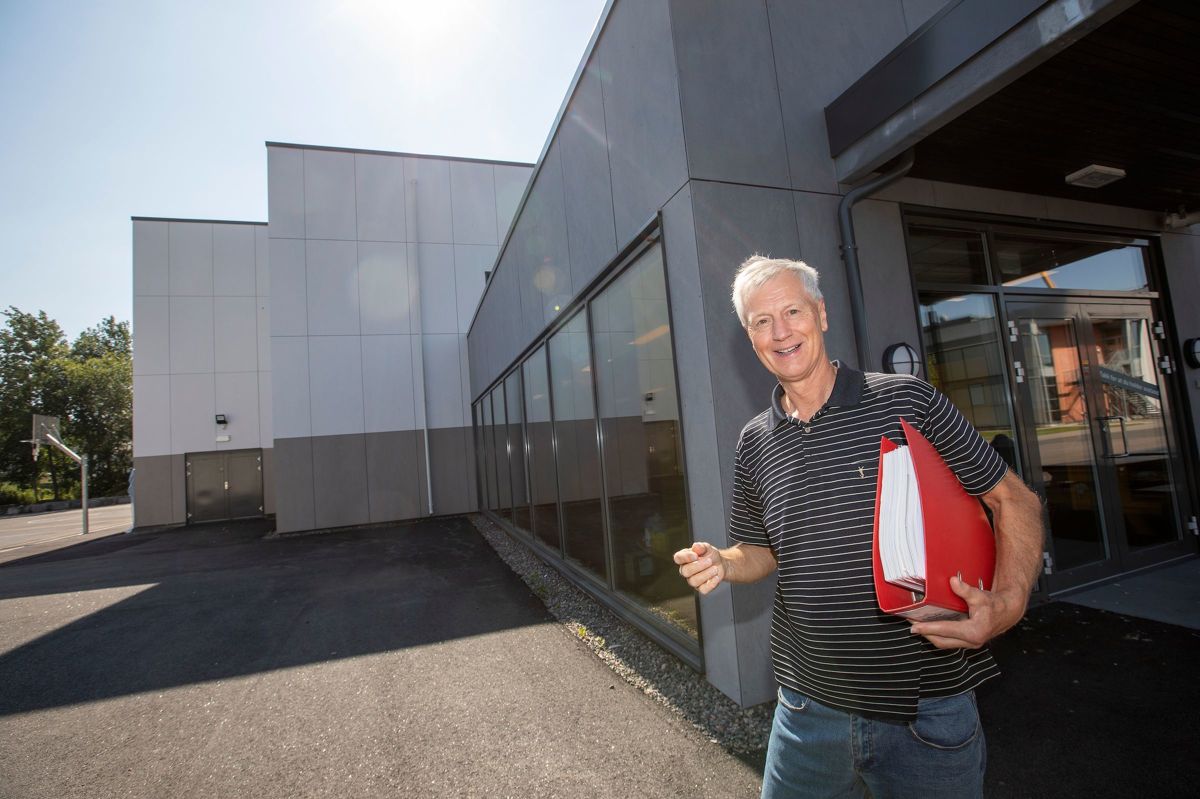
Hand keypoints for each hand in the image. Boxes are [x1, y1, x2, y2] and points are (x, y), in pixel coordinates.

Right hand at [673, 542, 725, 594]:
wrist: (720, 564)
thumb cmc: (710, 555)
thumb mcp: (707, 548)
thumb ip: (701, 547)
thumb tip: (695, 547)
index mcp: (684, 558)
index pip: (678, 558)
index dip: (686, 557)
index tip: (696, 556)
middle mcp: (685, 570)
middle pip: (686, 571)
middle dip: (699, 566)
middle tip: (710, 561)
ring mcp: (692, 580)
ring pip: (693, 581)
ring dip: (706, 574)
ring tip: (715, 569)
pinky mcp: (701, 588)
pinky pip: (703, 590)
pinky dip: (711, 584)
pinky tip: (717, 577)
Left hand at [909, 575, 1024, 648]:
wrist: (1007, 612)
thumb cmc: (995, 606)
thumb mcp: (980, 596)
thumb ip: (965, 590)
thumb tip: (953, 582)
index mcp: (974, 632)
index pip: (945, 630)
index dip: (928, 628)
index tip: (915, 626)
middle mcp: (971, 641)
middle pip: (941, 641)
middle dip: (925, 634)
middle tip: (911, 625)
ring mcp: (970, 643)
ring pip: (945, 643)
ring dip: (931, 635)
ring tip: (917, 626)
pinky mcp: (968, 642)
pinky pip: (949, 641)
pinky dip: (938, 635)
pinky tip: (930, 628)